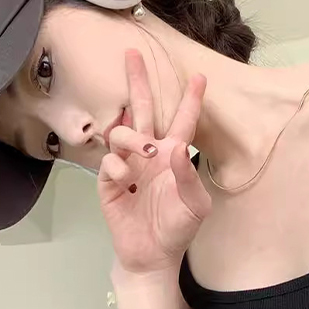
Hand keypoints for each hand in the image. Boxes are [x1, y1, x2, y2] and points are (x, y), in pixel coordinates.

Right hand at [98, 50, 210, 275]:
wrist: (151, 255)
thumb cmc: (178, 228)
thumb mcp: (195, 206)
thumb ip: (188, 176)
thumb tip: (178, 146)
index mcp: (174, 156)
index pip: (183, 121)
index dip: (191, 99)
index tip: (199, 76)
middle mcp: (150, 155)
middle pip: (144, 110)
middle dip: (139, 82)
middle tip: (133, 53)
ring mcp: (128, 166)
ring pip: (122, 132)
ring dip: (133, 136)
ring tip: (145, 153)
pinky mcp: (109, 182)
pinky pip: (109, 162)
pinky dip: (117, 166)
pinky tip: (125, 180)